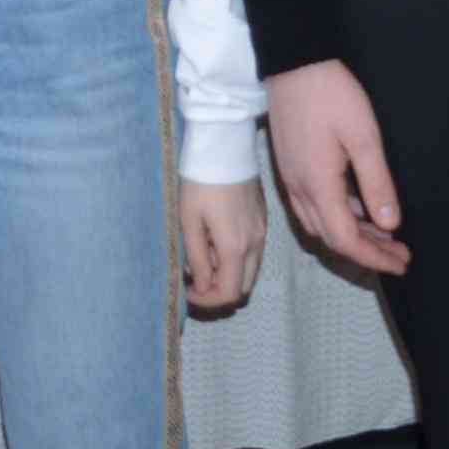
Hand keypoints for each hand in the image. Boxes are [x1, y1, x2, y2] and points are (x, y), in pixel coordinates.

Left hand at [179, 176, 268, 310]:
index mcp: (236, 247)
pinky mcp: (262, 221)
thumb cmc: (200, 182)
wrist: (224, 148)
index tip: (186, 290)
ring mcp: (262, 233)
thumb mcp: (189, 220)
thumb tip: (201, 285)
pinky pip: (253, 253)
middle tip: (193, 280)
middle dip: (218, 292)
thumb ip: (197, 257)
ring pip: (249, 272)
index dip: (207, 301)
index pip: (228, 294)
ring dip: (227, 275)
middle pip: (243, 288)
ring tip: (201, 259)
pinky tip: (215, 242)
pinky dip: (236, 259)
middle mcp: (255, 244)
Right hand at [266, 60, 409, 275]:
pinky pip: (312, 206)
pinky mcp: (290, 166)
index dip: (374, 258)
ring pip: (320, 224)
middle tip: (400, 253)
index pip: (345, 239)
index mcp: (318, 185)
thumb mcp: (364, 138)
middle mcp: (299, 189)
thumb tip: (391, 224)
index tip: (401, 263)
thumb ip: (377, 184)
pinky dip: (338, 216)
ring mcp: (291, 178)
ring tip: (385, 234)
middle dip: (367, 251)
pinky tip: (359, 207)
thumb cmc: (331, 95)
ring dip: (352, 235)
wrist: (293, 62)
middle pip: (331, 238)